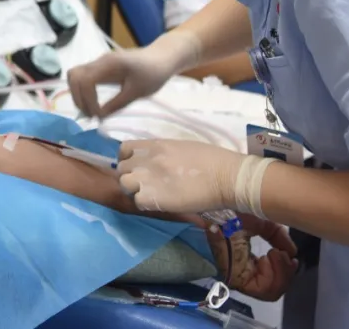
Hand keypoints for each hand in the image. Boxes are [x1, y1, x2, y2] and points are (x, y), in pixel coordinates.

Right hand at [66, 47, 175, 117]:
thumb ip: (117, 104)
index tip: (98, 115)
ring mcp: (98, 63)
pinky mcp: (99, 68)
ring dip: (77, 95)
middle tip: (91, 115)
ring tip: (90, 111)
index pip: (86, 80)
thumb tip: (99, 118)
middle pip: (74, 76)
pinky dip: (82, 91)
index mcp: (110, 64)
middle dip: (79, 98)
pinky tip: (93, 104)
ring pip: (75, 76)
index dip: (88, 100)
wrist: (161, 58)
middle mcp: (100, 61)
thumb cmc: (153, 74)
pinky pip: (82, 77)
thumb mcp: (137, 92)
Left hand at [117, 140, 245, 212]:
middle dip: (131, 176)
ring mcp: (149, 178)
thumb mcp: (183, 147)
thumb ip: (164, 153)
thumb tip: (157, 162)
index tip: (136, 166)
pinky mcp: (155, 197)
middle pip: (122, 169)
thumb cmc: (213, 160)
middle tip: (145, 184)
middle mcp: (148, 159)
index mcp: (156, 144)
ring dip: (135, 190)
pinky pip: (138, 201)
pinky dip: (145, 204)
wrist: (226, 176)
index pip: (125, 148)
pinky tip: (159, 203)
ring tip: (150, 194)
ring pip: (125, 184)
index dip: (127, 159)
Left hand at [207, 214, 297, 300]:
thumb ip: (277, 237)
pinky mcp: (235, 277)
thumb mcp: (261, 222)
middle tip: (286, 257)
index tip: (291, 258)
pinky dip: (274, 274)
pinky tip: (272, 255)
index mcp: (246, 261)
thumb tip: (291, 252)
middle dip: (286, 275)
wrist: (219, 204)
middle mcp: (241, 272)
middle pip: (272, 290)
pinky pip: (261, 288)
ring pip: (269, 292)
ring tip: (277, 253)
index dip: (285, 273)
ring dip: (281, 274)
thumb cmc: (234, 210)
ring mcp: (237, 276)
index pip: (270, 280)